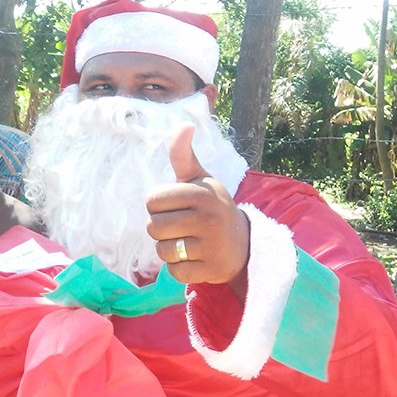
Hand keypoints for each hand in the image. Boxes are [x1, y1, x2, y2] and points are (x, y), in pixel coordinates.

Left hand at [146, 124, 249, 289]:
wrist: (245, 244)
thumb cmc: (212, 207)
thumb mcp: (200, 179)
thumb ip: (183, 156)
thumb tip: (184, 125)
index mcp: (202, 192)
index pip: (152, 200)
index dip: (158, 205)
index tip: (175, 206)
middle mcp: (209, 218)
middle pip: (152, 227)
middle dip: (160, 229)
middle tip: (180, 226)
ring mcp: (211, 246)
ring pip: (162, 251)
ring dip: (169, 249)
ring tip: (188, 241)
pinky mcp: (210, 270)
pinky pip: (174, 272)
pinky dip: (179, 268)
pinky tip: (195, 258)